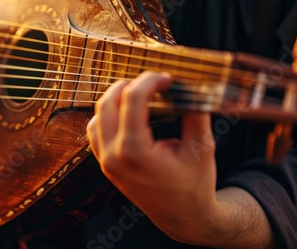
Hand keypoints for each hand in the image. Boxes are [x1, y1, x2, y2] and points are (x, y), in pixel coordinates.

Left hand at [87, 71, 217, 242]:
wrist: (183, 217)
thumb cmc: (194, 185)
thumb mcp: (202, 147)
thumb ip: (195, 111)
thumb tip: (191, 84)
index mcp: (134, 150)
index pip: (133, 99)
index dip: (151, 81)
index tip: (167, 79)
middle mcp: (113, 155)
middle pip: (108, 101)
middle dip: (131, 85)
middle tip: (154, 84)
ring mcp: (105, 161)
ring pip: (97, 115)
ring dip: (116, 99)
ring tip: (140, 95)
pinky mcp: (105, 165)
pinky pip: (95, 131)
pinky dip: (107, 116)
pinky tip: (126, 114)